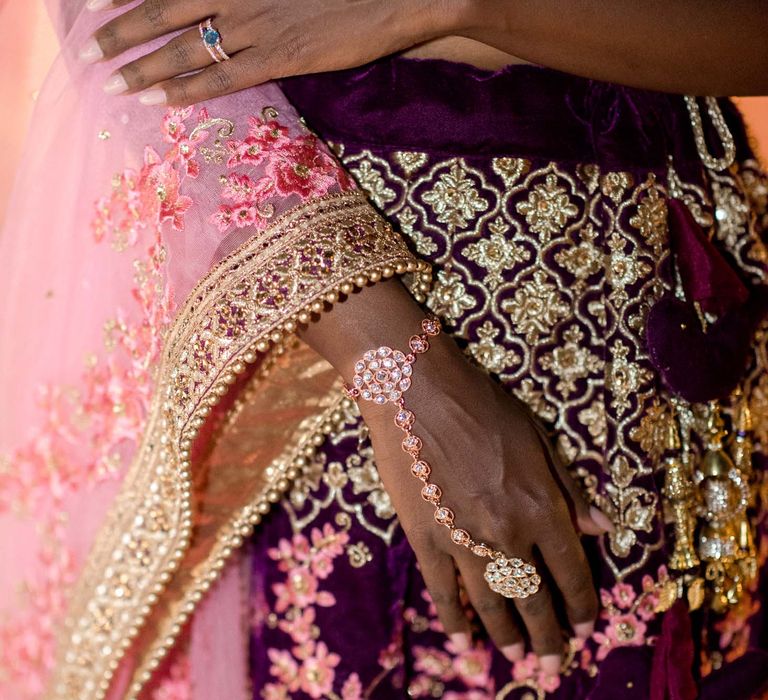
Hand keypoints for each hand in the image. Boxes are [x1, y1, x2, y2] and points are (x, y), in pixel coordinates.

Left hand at [82, 0, 463, 104]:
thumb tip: (226, 4)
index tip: (94, 5)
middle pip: (164, 12)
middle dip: (123, 34)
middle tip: (91, 53)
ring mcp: (258, 25)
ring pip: (186, 48)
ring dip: (146, 66)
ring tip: (115, 83)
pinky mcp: (282, 56)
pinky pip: (225, 76)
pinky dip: (190, 87)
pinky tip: (162, 99)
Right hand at [357, 332, 610, 674]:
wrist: (417, 390)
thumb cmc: (482, 405)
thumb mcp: (537, 438)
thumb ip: (568, 488)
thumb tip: (601, 528)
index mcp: (542, 507)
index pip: (571, 571)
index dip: (581, 604)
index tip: (585, 627)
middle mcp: (509, 534)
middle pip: (535, 599)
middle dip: (549, 636)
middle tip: (554, 665)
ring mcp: (464, 540)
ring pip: (492, 603)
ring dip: (508, 636)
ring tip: (518, 661)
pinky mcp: (425, 539)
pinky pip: (443, 591)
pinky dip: (455, 620)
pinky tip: (464, 643)